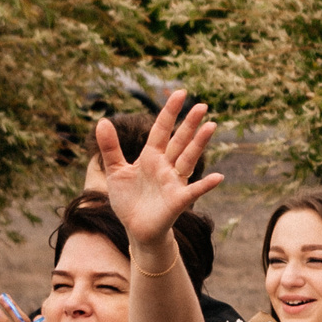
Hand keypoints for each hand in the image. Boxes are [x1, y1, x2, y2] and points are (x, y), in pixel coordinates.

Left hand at [96, 90, 223, 248]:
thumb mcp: (115, 171)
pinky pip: (194, 190)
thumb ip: (110, 147)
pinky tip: (219, 177)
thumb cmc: (128, 200)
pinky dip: (206, 185)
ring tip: (211, 126)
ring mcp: (174, 182)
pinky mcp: (178, 200)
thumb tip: (102, 121)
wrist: (135, 229)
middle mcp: (166, 166)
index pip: (161, 129)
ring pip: (189, 158)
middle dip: (190, 123)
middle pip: (179, 140)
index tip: (180, 93)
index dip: (170, 112)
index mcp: (151, 156)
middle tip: (202, 105)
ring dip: (200, 144)